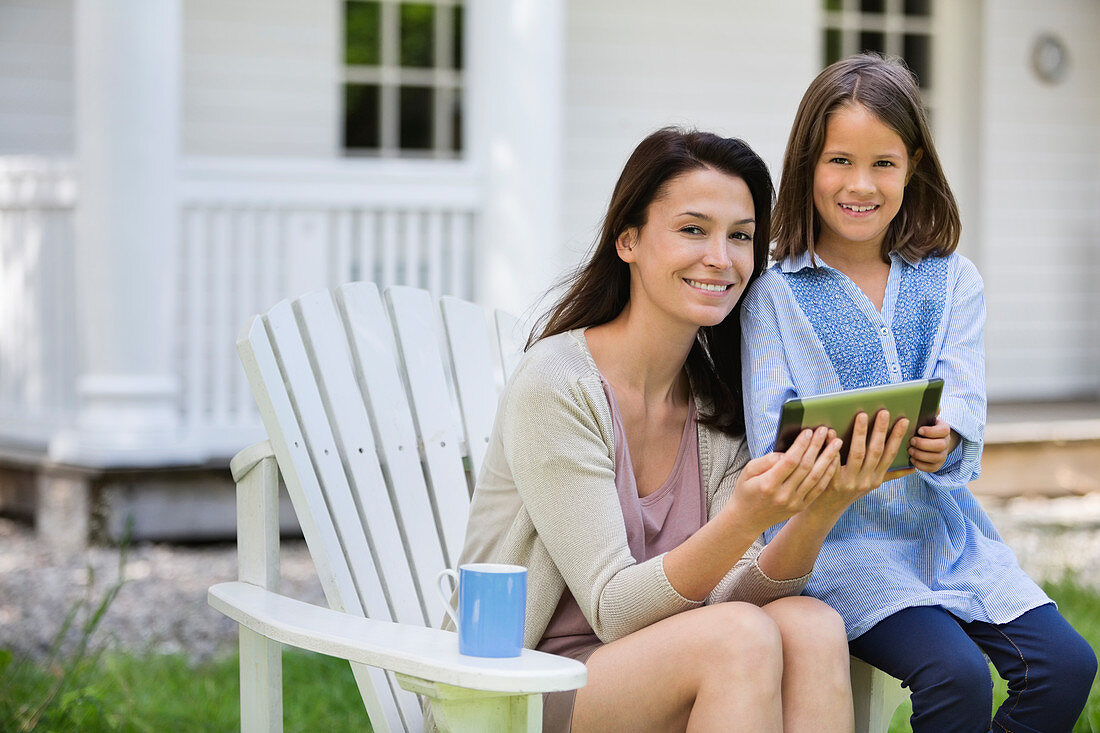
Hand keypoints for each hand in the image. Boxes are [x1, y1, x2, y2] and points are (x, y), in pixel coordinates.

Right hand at [728, 426, 842, 531]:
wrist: (747, 520)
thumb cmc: (746, 490)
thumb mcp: (748, 472)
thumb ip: (766, 460)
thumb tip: (787, 452)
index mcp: (768, 484)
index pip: (790, 461)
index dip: (801, 445)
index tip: (808, 431)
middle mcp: (783, 495)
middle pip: (806, 467)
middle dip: (817, 446)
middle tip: (825, 430)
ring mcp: (794, 502)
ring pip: (816, 477)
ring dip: (828, 458)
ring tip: (836, 442)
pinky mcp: (801, 506)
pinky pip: (818, 488)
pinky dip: (828, 473)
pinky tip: (834, 461)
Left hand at [810, 410, 911, 517]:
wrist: (826, 510)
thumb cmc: (849, 490)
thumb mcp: (871, 485)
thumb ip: (889, 474)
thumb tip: (913, 468)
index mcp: (876, 478)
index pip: (890, 455)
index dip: (897, 438)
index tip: (904, 421)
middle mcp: (866, 481)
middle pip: (875, 452)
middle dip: (880, 430)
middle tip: (883, 412)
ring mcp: (849, 482)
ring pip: (857, 454)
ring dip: (860, 434)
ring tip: (861, 415)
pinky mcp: (832, 482)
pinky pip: (833, 462)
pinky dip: (833, 446)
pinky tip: (831, 431)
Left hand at [908, 418, 959, 471]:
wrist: (927, 441)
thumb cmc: (922, 427)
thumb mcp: (925, 419)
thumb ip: (929, 413)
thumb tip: (937, 406)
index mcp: (944, 430)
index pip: (944, 430)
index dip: (931, 431)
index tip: (919, 430)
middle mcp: (946, 443)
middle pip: (940, 446)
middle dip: (924, 444)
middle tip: (911, 441)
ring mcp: (942, 455)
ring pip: (935, 458)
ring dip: (920, 454)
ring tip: (910, 450)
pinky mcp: (936, 465)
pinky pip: (931, 468)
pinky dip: (920, 464)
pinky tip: (912, 459)